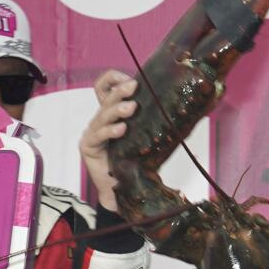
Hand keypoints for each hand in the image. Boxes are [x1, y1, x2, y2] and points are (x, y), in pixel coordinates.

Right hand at [80, 70, 138, 211]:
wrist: (122, 189)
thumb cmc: (134, 162)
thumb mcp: (144, 136)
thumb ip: (151, 122)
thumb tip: (180, 110)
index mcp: (113, 113)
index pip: (105, 87)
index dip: (113, 79)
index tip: (131, 80)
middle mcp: (101, 120)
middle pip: (106, 98)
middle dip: (120, 90)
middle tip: (134, 87)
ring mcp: (92, 132)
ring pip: (102, 115)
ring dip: (117, 109)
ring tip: (131, 108)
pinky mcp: (88, 146)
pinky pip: (98, 135)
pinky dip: (110, 131)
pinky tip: (121, 129)